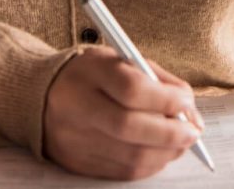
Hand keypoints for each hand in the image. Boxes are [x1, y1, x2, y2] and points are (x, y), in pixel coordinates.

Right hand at [43, 46, 205, 180]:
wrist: (40, 95)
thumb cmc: (94, 75)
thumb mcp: (123, 61)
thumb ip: (159, 82)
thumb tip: (191, 114)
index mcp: (89, 72)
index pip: (132, 89)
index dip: (166, 99)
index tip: (186, 102)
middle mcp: (76, 106)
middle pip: (130, 127)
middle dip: (170, 133)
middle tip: (192, 132)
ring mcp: (73, 138)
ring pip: (129, 156)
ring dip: (165, 152)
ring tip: (180, 142)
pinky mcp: (76, 162)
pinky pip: (122, 172)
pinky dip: (149, 164)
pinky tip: (159, 152)